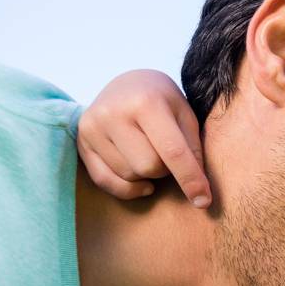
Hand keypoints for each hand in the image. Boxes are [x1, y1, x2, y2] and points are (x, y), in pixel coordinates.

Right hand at [76, 69, 210, 207]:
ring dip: (147, 175)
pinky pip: (106, 182)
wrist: (127, 84)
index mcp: (146, 102)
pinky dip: (128, 189)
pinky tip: (142, 181)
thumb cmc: (163, 101)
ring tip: (149, 152)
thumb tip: (198, 191)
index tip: (203, 201)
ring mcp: (92, 127)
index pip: (172, 151)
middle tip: (167, 154)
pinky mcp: (81, 142)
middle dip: (166, 169)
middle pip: (149, 167)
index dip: (191, 179)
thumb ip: (193, 149)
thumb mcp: (185, 114)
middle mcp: (113, 113)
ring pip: (130, 176)